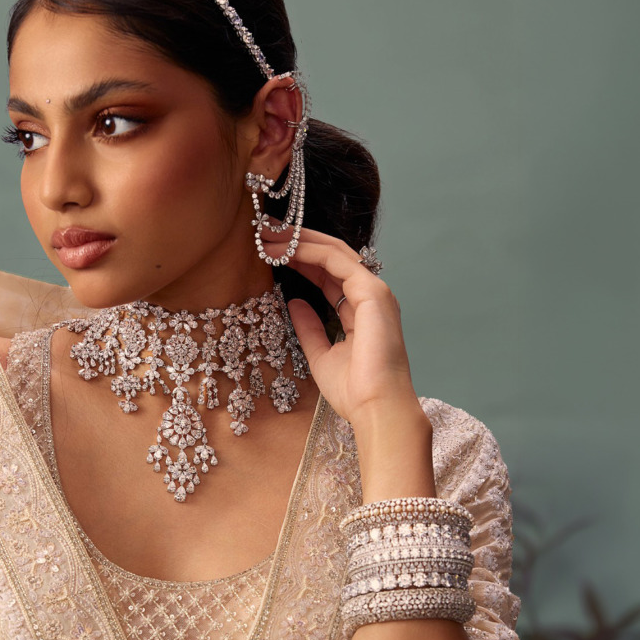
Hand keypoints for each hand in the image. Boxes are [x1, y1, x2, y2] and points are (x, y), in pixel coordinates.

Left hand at [264, 226, 434, 500]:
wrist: (376, 409)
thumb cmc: (354, 391)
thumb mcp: (320, 355)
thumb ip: (309, 327)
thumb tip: (294, 302)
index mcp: (360, 311)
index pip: (328, 274)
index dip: (300, 259)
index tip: (269, 250)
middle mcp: (370, 296)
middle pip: (331, 256)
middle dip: (297, 241)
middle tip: (263, 231)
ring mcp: (374, 292)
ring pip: (335, 252)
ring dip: (299, 240)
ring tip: (268, 233)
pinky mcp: (373, 293)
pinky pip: (337, 262)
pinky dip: (310, 251)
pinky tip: (285, 248)